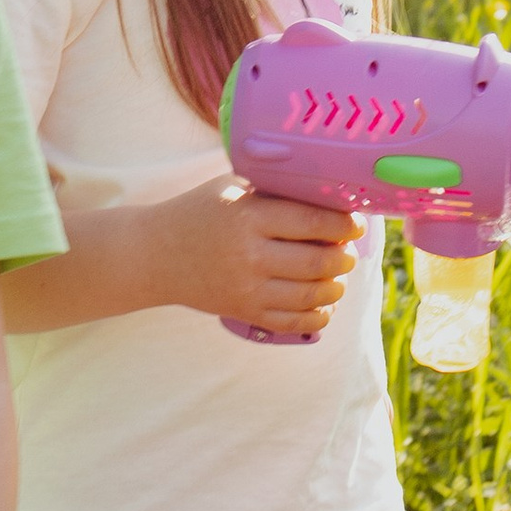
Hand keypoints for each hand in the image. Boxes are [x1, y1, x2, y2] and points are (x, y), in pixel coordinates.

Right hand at [159, 177, 361, 336]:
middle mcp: (250, 254)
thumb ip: (276, 191)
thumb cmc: (200, 213)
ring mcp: (247, 288)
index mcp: (248, 215)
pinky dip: (318, 316)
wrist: (155, 254)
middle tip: (346, 253)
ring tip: (336, 277)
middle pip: (318, 263)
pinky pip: (293, 322)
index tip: (355, 224)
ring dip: (335, 287)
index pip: (312, 222)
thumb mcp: (233, 189)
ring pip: (311, 295)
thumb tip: (332, 198)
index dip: (344, 225)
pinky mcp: (244, 312)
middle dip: (343, 258)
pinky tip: (323, 304)